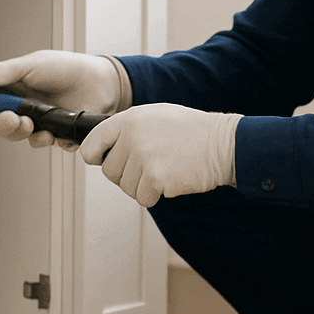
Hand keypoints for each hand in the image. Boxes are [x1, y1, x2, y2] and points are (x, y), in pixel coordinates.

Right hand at [0, 50, 122, 148]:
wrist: (100, 81)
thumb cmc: (66, 68)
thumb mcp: (34, 64)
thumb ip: (8, 71)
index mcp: (10, 89)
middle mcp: (21, 107)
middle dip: (2, 126)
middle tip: (13, 119)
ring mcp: (37, 122)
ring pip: (20, 137)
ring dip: (24, 134)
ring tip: (35, 125)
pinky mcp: (55, 134)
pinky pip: (47, 144)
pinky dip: (51, 140)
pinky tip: (57, 133)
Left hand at [79, 103, 240, 207]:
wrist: (222, 144)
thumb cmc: (191, 131)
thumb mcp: (156, 116)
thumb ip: (128, 129)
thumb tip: (100, 150)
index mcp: (129, 119)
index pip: (92, 143)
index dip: (95, 156)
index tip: (101, 160)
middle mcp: (132, 138)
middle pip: (109, 172)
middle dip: (126, 175)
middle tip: (149, 167)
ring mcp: (144, 158)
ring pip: (126, 188)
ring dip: (143, 186)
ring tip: (164, 170)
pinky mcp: (156, 179)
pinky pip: (143, 198)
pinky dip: (156, 195)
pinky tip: (171, 179)